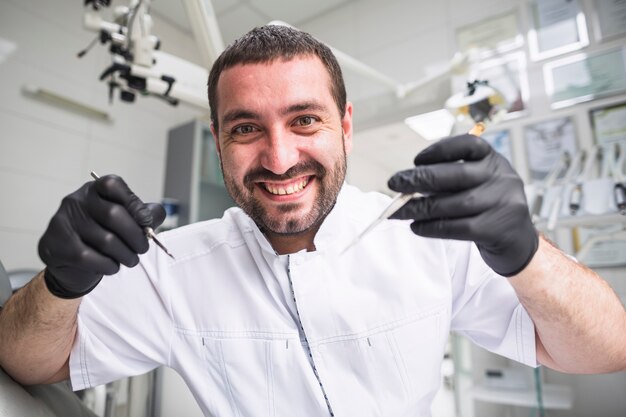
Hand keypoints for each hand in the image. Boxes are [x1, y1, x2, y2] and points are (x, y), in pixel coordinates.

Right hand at [38, 175, 165, 298]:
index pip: (113, 185)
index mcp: (94, 190)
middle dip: (136, 235)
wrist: (69, 264)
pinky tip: (113, 266)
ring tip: (131, 260)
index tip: (146, 221)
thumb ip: (142, 215)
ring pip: (106, 240)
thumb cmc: (100, 237)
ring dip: (126, 254)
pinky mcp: (57, 244)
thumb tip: (156, 214)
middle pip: (114, 214)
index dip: (134, 203)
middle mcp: (76, 201)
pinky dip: (109, 265)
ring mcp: (63, 221)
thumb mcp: (123, 221)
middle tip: (143, 248)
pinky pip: (90, 258)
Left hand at [388, 134, 537, 276]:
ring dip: (420, 208)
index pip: (469, 145)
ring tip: (398, 211)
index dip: (440, 150)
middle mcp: (502, 177)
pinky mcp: (497, 229)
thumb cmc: (486, 207)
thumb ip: (448, 178)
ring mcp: (503, 203)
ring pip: (453, 204)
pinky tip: (416, 227)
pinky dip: (431, 227)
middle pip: (456, 175)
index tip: (416, 160)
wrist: (516, 240)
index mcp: (493, 160)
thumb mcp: (476, 183)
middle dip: (420, 179)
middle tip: (394, 183)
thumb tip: (407, 182)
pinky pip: (457, 228)